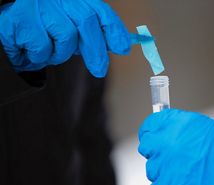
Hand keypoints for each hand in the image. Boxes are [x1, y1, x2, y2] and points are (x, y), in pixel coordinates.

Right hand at [0, 0, 129, 76]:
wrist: (3, 15)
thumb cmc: (37, 23)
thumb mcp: (64, 22)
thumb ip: (85, 31)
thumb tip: (111, 45)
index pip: (99, 9)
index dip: (114, 29)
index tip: (123, 47)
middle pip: (86, 21)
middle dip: (96, 50)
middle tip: (100, 70)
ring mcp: (37, 5)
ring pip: (65, 37)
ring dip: (60, 52)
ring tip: (48, 51)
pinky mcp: (19, 19)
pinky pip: (42, 47)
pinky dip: (40, 56)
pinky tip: (30, 50)